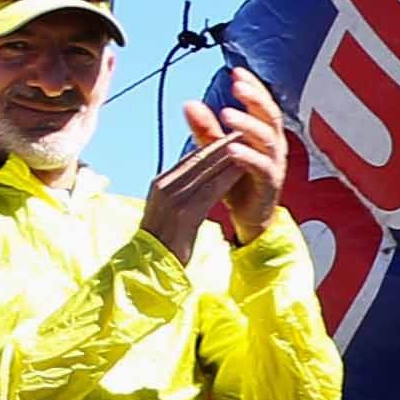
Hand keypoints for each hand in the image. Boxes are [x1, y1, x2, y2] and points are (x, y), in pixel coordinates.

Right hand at [143, 109, 255, 258]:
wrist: (150, 267)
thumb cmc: (164, 243)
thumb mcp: (169, 211)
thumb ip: (181, 193)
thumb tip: (197, 180)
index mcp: (161, 184)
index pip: (191, 157)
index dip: (213, 145)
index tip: (232, 136)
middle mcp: (164, 186)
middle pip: (199, 158)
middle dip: (224, 145)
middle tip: (245, 132)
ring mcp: (173, 198)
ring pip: (206, 170)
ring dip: (230, 156)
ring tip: (249, 144)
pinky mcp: (184, 213)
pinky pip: (211, 189)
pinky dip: (227, 176)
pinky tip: (244, 169)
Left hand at [205, 65, 290, 240]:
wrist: (247, 218)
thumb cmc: (236, 182)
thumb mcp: (217, 151)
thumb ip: (206, 129)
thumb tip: (189, 103)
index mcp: (264, 134)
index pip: (262, 104)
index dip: (253, 87)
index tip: (236, 71)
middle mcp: (274, 146)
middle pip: (270, 116)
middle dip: (254, 98)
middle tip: (237, 86)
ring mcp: (275, 165)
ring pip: (267, 139)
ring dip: (247, 124)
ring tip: (227, 114)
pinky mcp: (270, 185)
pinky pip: (262, 167)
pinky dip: (248, 156)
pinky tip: (231, 148)